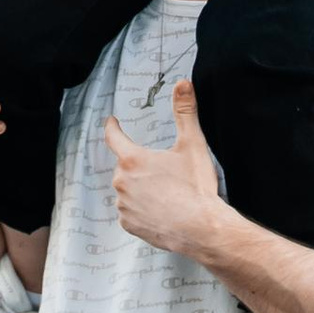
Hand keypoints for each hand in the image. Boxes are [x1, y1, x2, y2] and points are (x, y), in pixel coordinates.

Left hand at [104, 83, 225, 257]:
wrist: (201, 229)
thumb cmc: (196, 187)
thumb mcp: (193, 144)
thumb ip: (185, 112)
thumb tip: (182, 83)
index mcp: (133, 160)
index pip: (114, 137)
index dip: (113, 127)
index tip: (112, 122)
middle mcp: (122, 182)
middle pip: (126, 166)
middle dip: (140, 165)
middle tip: (165, 171)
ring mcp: (124, 206)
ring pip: (128, 189)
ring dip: (141, 188)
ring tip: (167, 193)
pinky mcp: (129, 225)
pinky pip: (131, 211)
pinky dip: (142, 208)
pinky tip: (162, 210)